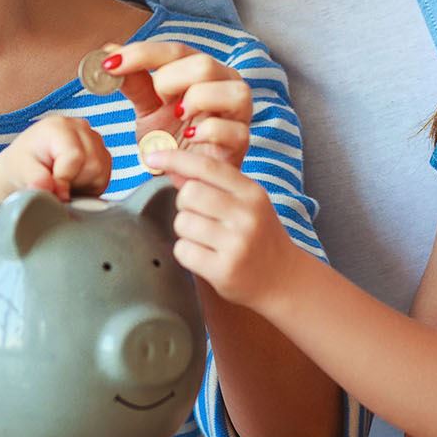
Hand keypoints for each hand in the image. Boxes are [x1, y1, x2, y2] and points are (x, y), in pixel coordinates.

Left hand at [0, 113, 111, 202]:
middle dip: (74, 182)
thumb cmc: (24, 164)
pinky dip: (91, 184)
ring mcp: (93, 137)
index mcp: (58, 126)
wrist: (28, 165)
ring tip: (63, 181)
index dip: (65, 181)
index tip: (54, 192)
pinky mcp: (102, 151)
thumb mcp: (21, 171)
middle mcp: (79, 127)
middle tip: (56, 185)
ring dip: (83, 184)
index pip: (75, 156)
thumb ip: (35, 179)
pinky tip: (74, 180)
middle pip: (92, 164)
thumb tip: (47, 188)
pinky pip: (105, 175)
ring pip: (101, 171)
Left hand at [100, 40, 252, 166]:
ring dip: (197, 101)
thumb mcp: (149, 109)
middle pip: (204, 64)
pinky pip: (232, 130)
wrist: (185, 177)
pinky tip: (190, 137)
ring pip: (231, 91)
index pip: (176, 50)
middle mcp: (225, 84)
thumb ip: (135, 82)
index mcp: (203, 70)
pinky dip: (206, 131)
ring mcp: (239, 113)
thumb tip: (110, 50)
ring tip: (178, 116)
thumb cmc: (172, 138)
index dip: (142, 54)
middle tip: (157, 100)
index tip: (110, 64)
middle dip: (171, 80)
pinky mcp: (242, 142)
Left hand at [149, 149, 301, 308]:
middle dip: (184, 204)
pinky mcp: (224, 270)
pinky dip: (186, 253)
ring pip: (182, 222)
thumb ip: (212, 184)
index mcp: (252, 192)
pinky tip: (204, 256)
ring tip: (205, 239)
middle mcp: (247, 215)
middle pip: (188, 193)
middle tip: (199, 216)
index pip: (206, 166)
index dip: (175, 158)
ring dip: (185, 231)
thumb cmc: (259, 236)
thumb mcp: (245, 203)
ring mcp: (236, 244)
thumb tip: (173, 168)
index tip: (153, 158)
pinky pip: (183, 251)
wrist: (284, 279)